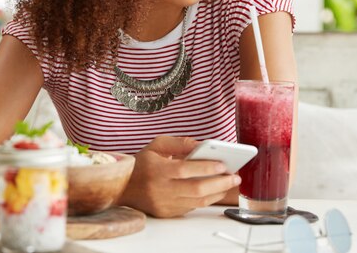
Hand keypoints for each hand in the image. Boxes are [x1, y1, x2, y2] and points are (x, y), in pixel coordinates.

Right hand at [118, 136, 241, 217]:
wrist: (121, 187)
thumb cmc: (142, 163)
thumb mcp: (157, 145)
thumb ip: (179, 143)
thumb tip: (201, 145)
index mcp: (157, 170)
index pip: (185, 169)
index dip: (206, 167)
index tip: (223, 163)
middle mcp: (161, 190)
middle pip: (196, 189)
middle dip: (219, 183)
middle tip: (235, 176)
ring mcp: (164, 204)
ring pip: (196, 201)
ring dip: (217, 193)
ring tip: (230, 182)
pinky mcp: (167, 213)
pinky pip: (191, 208)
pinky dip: (206, 199)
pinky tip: (216, 191)